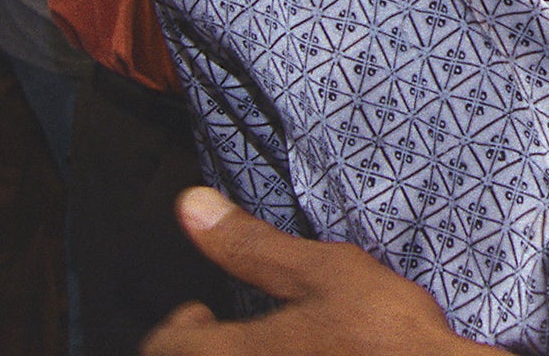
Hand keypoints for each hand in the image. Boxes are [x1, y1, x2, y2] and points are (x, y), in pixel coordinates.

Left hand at [142, 189, 486, 355]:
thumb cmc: (383, 335)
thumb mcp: (321, 272)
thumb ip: (251, 244)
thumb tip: (195, 208)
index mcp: (233, 355)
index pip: (164, 347)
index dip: (179, 324)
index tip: (201, 310)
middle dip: (202, 345)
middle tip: (228, 329)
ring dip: (233, 355)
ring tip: (267, 344)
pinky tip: (300, 355)